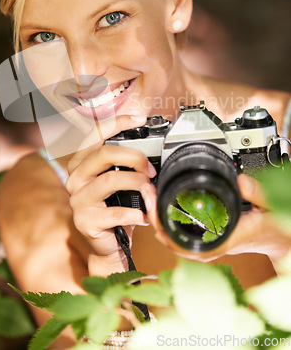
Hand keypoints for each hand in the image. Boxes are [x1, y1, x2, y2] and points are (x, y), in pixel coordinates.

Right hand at [66, 115, 156, 274]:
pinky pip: (115, 212)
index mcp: (82, 162)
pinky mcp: (85, 220)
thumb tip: (150, 149)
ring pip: (111, 180)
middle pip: (104, 153)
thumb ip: (125, 164)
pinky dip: (135, 213)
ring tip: (149, 191)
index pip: (96, 133)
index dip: (119, 122)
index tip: (140, 119)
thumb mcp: (118, 180)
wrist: (108, 244)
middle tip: (151, 169)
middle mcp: (75, 177)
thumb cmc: (116, 208)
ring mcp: (78, 199)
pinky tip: (143, 216)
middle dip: (134, 157)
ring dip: (137, 184)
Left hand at [151, 174, 290, 264]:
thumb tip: (241, 181)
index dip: (168, 233)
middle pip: (176, 244)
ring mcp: (210, 245)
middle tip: (149, 198)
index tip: (156, 214)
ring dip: (160, 224)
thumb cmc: (274, 226)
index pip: (190, 246)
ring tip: (151, 202)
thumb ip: (257, 193)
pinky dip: (169, 226)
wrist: (279, 238)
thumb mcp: (270, 205)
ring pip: (177, 243)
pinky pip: (183, 239)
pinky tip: (162, 212)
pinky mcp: (209, 240)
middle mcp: (214, 245)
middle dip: (157, 223)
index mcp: (226, 239)